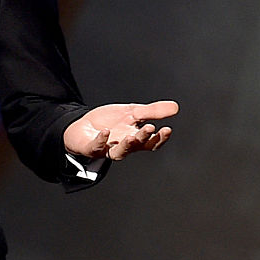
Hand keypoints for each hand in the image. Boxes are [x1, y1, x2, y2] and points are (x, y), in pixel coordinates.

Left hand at [63, 100, 177, 160]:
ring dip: (126, 145)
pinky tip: (106, 132)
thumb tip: (176, 107)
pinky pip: (96, 147)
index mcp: (135, 139)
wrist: (84, 126)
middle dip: (143, 137)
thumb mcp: (132, 112)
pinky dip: (101, 140)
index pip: (151, 143)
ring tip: (132, 136)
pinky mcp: (91, 147)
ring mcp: (107, 148)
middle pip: (136, 146)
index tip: (167, 129)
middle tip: (150, 128)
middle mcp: (123, 146)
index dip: (160, 138)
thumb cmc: (110, 121)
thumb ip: (153, 111)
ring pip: (119, 152)